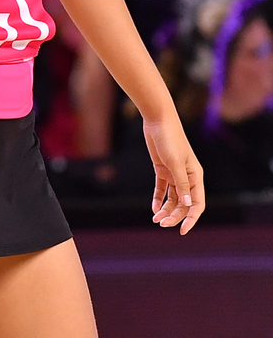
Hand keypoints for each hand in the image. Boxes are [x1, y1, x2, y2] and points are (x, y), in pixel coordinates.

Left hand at [143, 115, 204, 234]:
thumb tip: (188, 205)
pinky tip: (154, 209)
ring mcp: (174, 173)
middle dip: (174, 216)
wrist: (157, 120)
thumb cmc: (170, 139)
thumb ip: (181, 184)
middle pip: (183, 204)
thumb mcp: (175, 163)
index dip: (191, 218)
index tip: (182, 231)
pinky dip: (158, 199)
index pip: (197, 203)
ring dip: (165, 210)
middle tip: (161, 224)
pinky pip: (162, 189)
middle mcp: (186, 177)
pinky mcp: (162, 169)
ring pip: (172, 198)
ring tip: (156, 219)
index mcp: (195, 176)